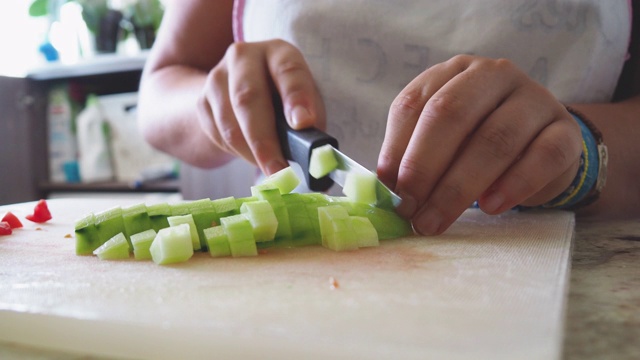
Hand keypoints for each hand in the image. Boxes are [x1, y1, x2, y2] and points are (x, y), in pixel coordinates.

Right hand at [196, 39, 324, 174]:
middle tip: (279, 170)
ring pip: (230, 124)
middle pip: (248, 98)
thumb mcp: (305, 100)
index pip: (287, 70)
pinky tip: (254, 155)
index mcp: (277, 52)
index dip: (296, 97)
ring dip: (251, 154)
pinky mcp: (202, 101)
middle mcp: (243, 57)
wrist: (240, 92)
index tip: (303, 123)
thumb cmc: (285, 100)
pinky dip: (238, 153)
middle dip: (264, 140)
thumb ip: (310, 119)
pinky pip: (218, 135)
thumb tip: (313, 151)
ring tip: (272, 171)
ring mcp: (217, 77)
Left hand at [377, 55, 582, 234]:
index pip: (415, 104)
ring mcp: (534, 99)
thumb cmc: (476, 144)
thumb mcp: (441, 142)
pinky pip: (542, 156)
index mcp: (452, 73)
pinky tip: (491, 207)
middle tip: (411, 210)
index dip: (397, 149)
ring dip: (459, 187)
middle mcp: (494, 75)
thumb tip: (385, 189)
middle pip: (452, 115)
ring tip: (439, 221)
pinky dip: (514, 185)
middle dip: (425, 168)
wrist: (539, 148)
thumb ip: (412, 157)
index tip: (389, 191)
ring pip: (495, 139)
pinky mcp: (566, 131)